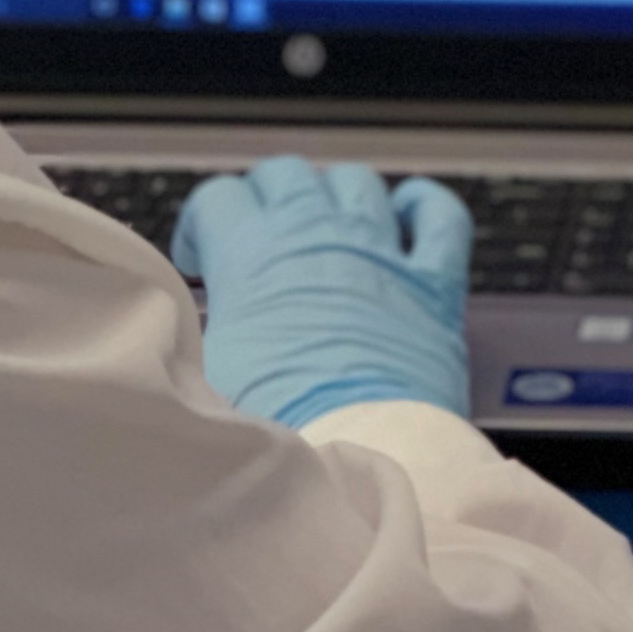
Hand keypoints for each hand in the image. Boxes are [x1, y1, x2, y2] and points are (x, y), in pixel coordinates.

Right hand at [174, 157, 472, 428]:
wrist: (357, 455)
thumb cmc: (276, 427)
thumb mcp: (207, 372)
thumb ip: (202, 328)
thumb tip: (191, 324)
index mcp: (253, 256)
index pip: (218, 199)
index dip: (203, 226)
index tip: (202, 261)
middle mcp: (318, 238)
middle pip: (286, 176)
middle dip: (264, 200)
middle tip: (259, 241)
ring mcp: (380, 254)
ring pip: (356, 185)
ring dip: (334, 196)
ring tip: (323, 229)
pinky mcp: (433, 285)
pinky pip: (441, 218)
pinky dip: (425, 206)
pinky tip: (410, 211)